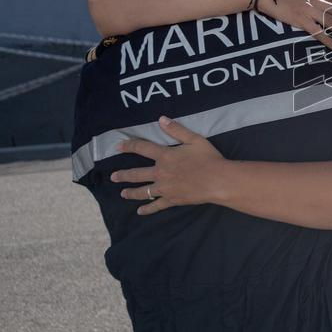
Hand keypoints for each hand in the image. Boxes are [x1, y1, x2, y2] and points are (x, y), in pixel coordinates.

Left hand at [111, 117, 227, 214]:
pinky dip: (148, 209)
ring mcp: (164, 188)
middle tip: (113, 177)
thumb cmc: (208, 158)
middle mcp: (160, 173)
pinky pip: (156, 205)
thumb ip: (177, 129)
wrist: (217, 180)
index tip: (118, 146)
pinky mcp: (172, 200)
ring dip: (131, 192)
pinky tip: (140, 212)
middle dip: (123, 175)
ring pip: (143, 191)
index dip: (129, 146)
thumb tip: (161, 119)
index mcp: (165, 156)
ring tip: (122, 194)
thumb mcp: (195, 139)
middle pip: (137, 174)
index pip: (142, 148)